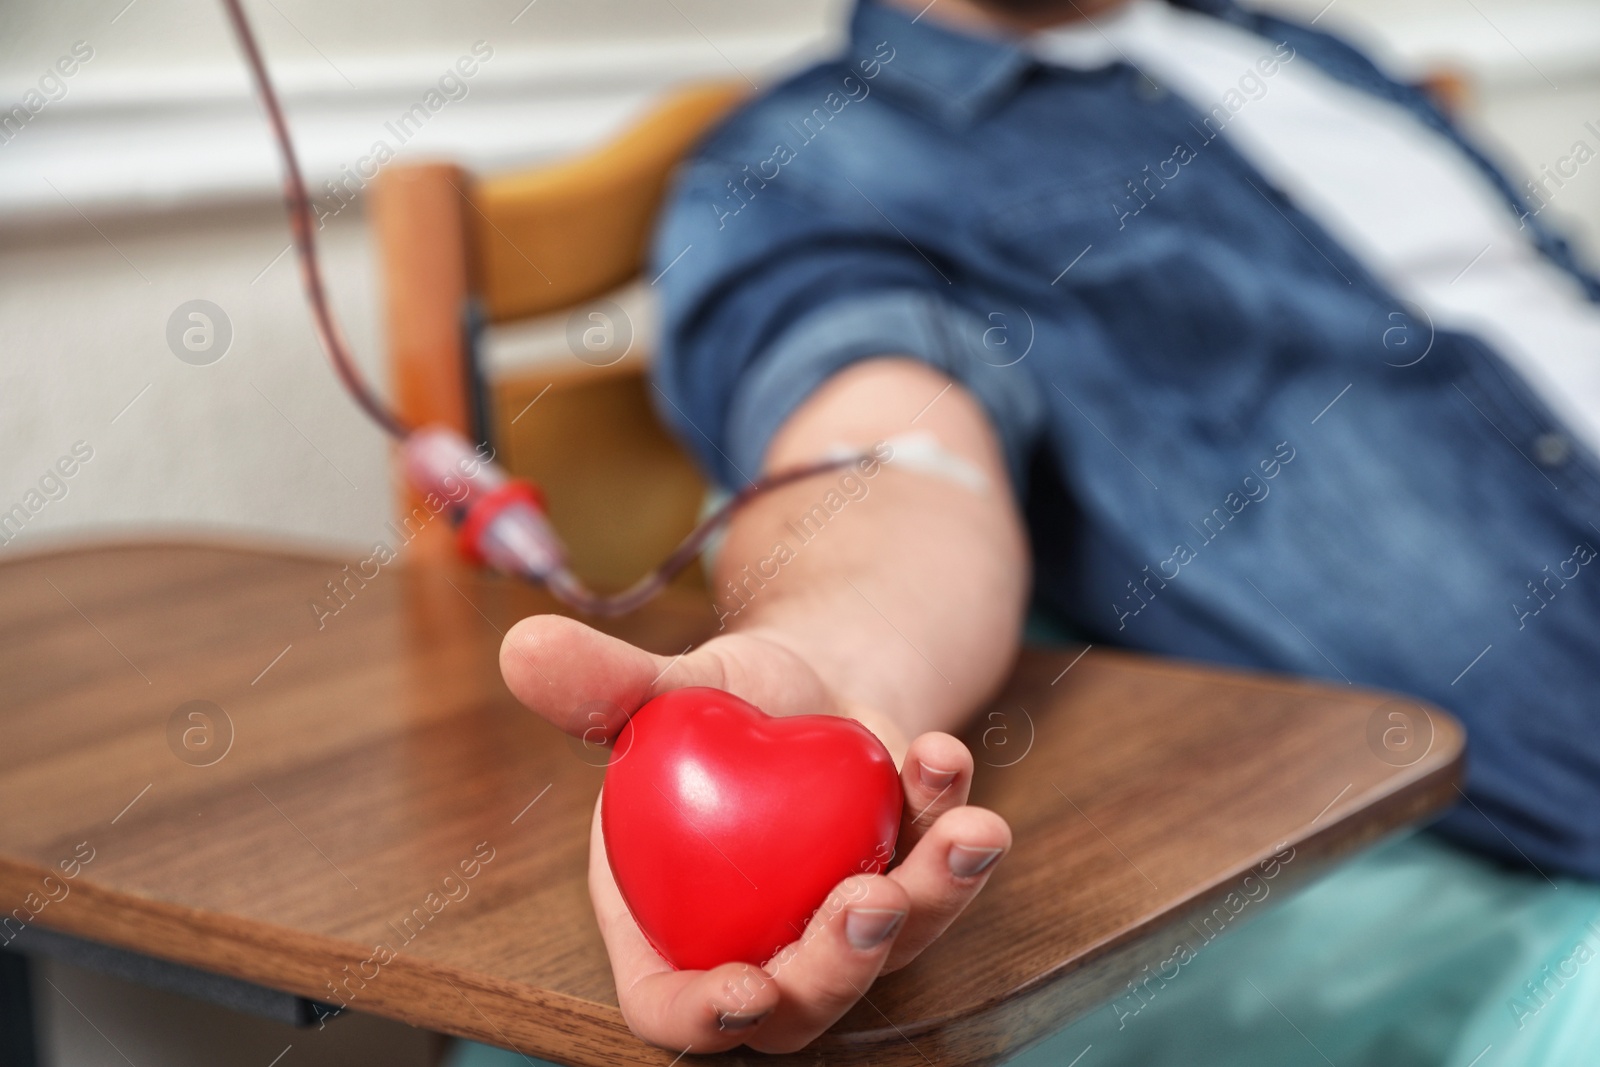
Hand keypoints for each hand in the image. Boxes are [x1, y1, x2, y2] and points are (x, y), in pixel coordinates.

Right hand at [501, 614, 1011, 1053]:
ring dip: (932, 897)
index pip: (669, 1003)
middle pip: (798, 1004)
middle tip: (868, 900)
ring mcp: (841, 923)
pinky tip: (946, 757)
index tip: (743, 987)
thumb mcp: (663, 684)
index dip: (701, 1014)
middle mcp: (758, 941)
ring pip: (891, 946)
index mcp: (669, 921)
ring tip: (962, 831)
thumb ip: (601, 686)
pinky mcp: (909, 880)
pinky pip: (936, 868)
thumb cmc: (714, 698)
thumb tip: (522, 647)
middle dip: (838, 968)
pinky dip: (949, 817)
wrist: (804, 676)